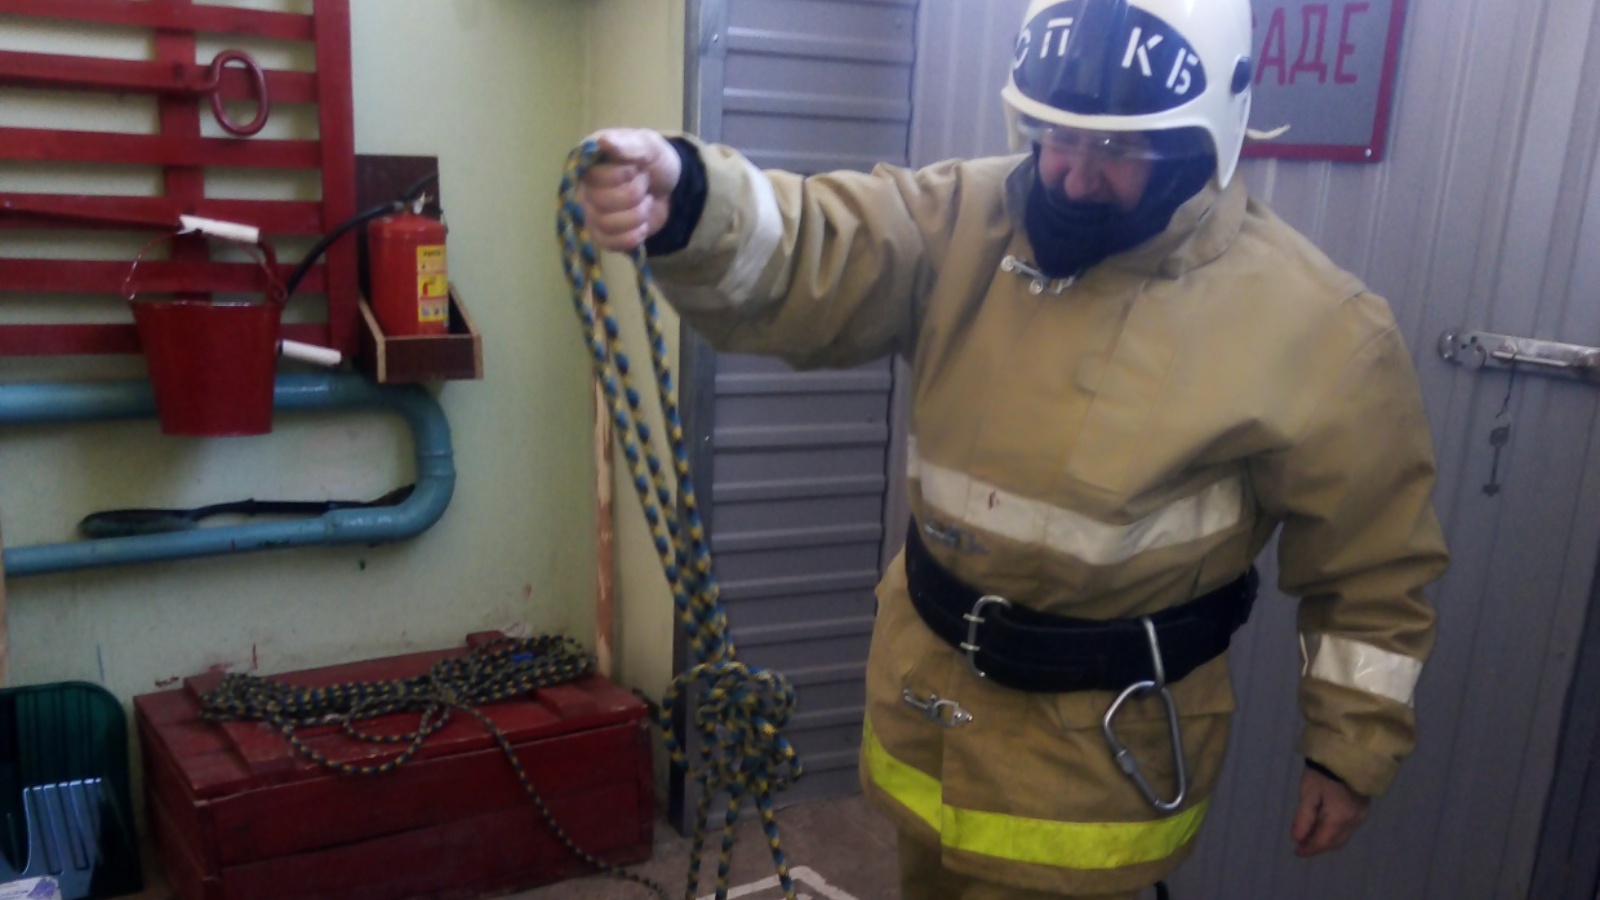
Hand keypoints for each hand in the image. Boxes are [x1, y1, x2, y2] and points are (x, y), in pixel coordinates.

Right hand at [576, 128, 681, 251]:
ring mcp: (591, 214)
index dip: (622, 175)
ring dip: (637, 215)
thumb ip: (627, 144)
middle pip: (601, 202)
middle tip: (644, 184)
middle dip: (634, 194)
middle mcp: (583, 189)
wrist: (670, 187)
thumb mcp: (647, 144)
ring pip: (607, 225)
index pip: (595, 177)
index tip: (635, 168)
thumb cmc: (653, 160)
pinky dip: (633, 236)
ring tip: (646, 203)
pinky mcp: (602, 235)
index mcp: (588, 162)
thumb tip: (603, 142)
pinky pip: (610, 244)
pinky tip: (643, 225)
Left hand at [1291, 766, 1369, 856]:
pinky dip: (1335, 831)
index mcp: (1339, 818)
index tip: (1297, 852)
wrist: (1349, 753)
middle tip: (1302, 845)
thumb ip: (1303, 818)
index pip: (1323, 841)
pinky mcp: (1364, 808)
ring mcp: (1361, 815)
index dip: (1309, 849)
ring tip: (1310, 835)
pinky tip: (1324, 824)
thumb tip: (1297, 839)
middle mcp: (1354, 821)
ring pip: (1343, 836)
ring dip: (1327, 839)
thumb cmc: (1324, 772)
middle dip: (1318, 846)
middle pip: (1335, 842)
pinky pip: (1349, 828)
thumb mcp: (1308, 793)